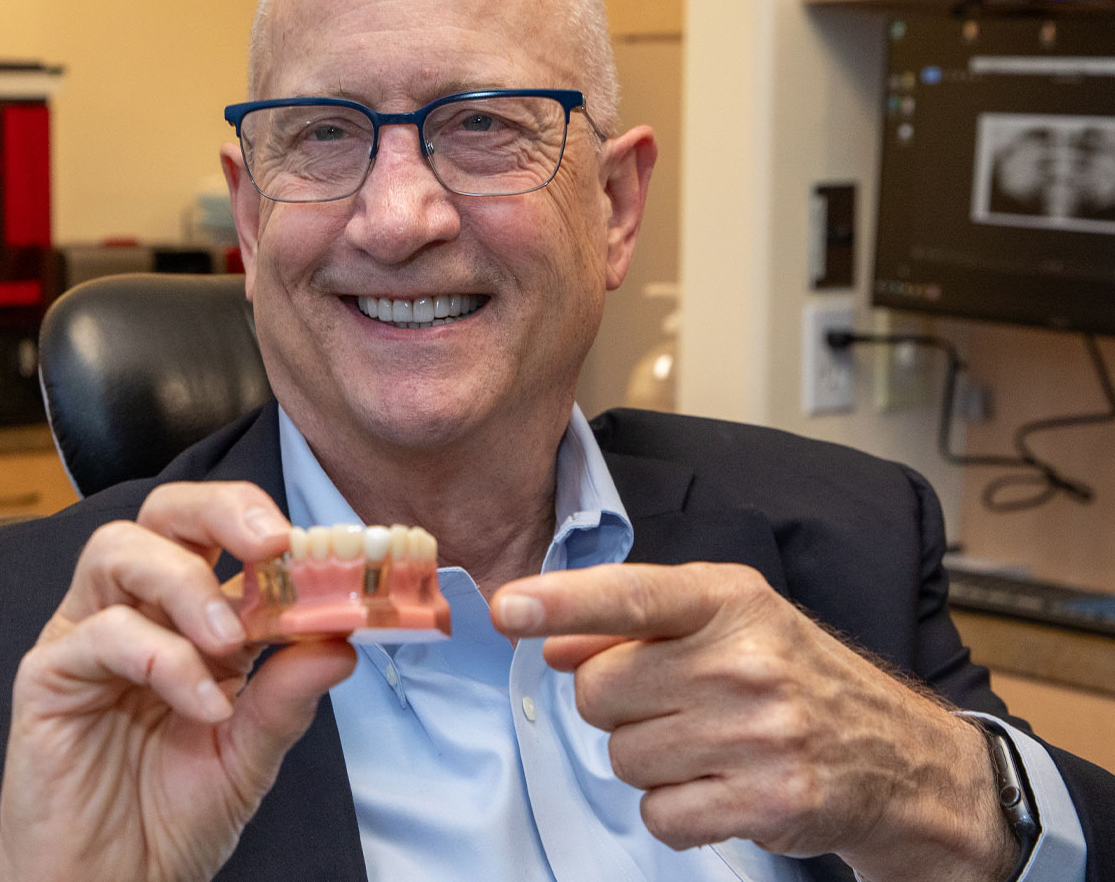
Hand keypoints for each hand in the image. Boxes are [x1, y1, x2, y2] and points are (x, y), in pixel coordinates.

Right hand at [0, 482, 356, 881]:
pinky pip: (99, 634)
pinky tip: (202, 705)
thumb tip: (341, 641)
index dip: (267, 530)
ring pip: (118, 551)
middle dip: (221, 511)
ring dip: (184, 582)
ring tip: (228, 641)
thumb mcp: (248, 757)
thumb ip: (286, 698)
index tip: (326, 551)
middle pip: (162, 515)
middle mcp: (132, 615)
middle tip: (273, 545)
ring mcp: (85, 640)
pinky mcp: (47, 676)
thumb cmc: (166, 821)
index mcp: (184, 622)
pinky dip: (162, 660)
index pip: (219, 538)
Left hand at [491, 563, 1017, 881]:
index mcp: (729, 600)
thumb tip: (546, 639)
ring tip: (710, 746)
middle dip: (620, 708)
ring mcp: (761, 732)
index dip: (562, 603)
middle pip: (599, 693)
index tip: (507, 608)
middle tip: (678, 706)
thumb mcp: (725, 625)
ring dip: (650, 762)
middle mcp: (746, 659)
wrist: (900, 760)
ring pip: (623, 757)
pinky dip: (676, 811)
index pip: (630, 595)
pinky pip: (658, 813)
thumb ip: (631, 623)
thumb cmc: (793, 680)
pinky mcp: (768, 799)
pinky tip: (720, 788)